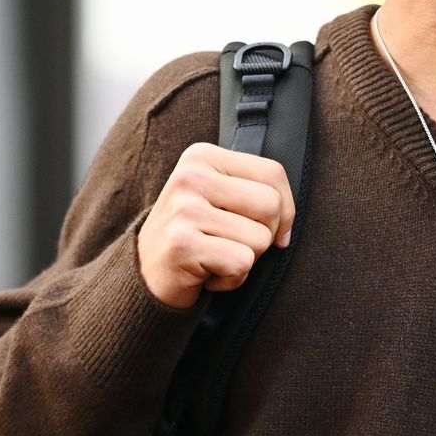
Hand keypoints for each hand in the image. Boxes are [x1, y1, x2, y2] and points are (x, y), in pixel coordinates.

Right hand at [137, 141, 296, 309]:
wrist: (146, 276)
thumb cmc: (193, 237)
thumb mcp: (219, 200)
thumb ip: (253, 192)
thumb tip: (288, 222)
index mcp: (202, 156)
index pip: (273, 173)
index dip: (285, 210)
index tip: (268, 229)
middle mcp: (190, 176)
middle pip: (271, 205)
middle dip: (264, 236)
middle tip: (231, 244)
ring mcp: (184, 209)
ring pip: (260, 239)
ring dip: (245, 261)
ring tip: (214, 257)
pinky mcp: (183, 243)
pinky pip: (241, 263)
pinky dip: (232, 279)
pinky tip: (207, 274)